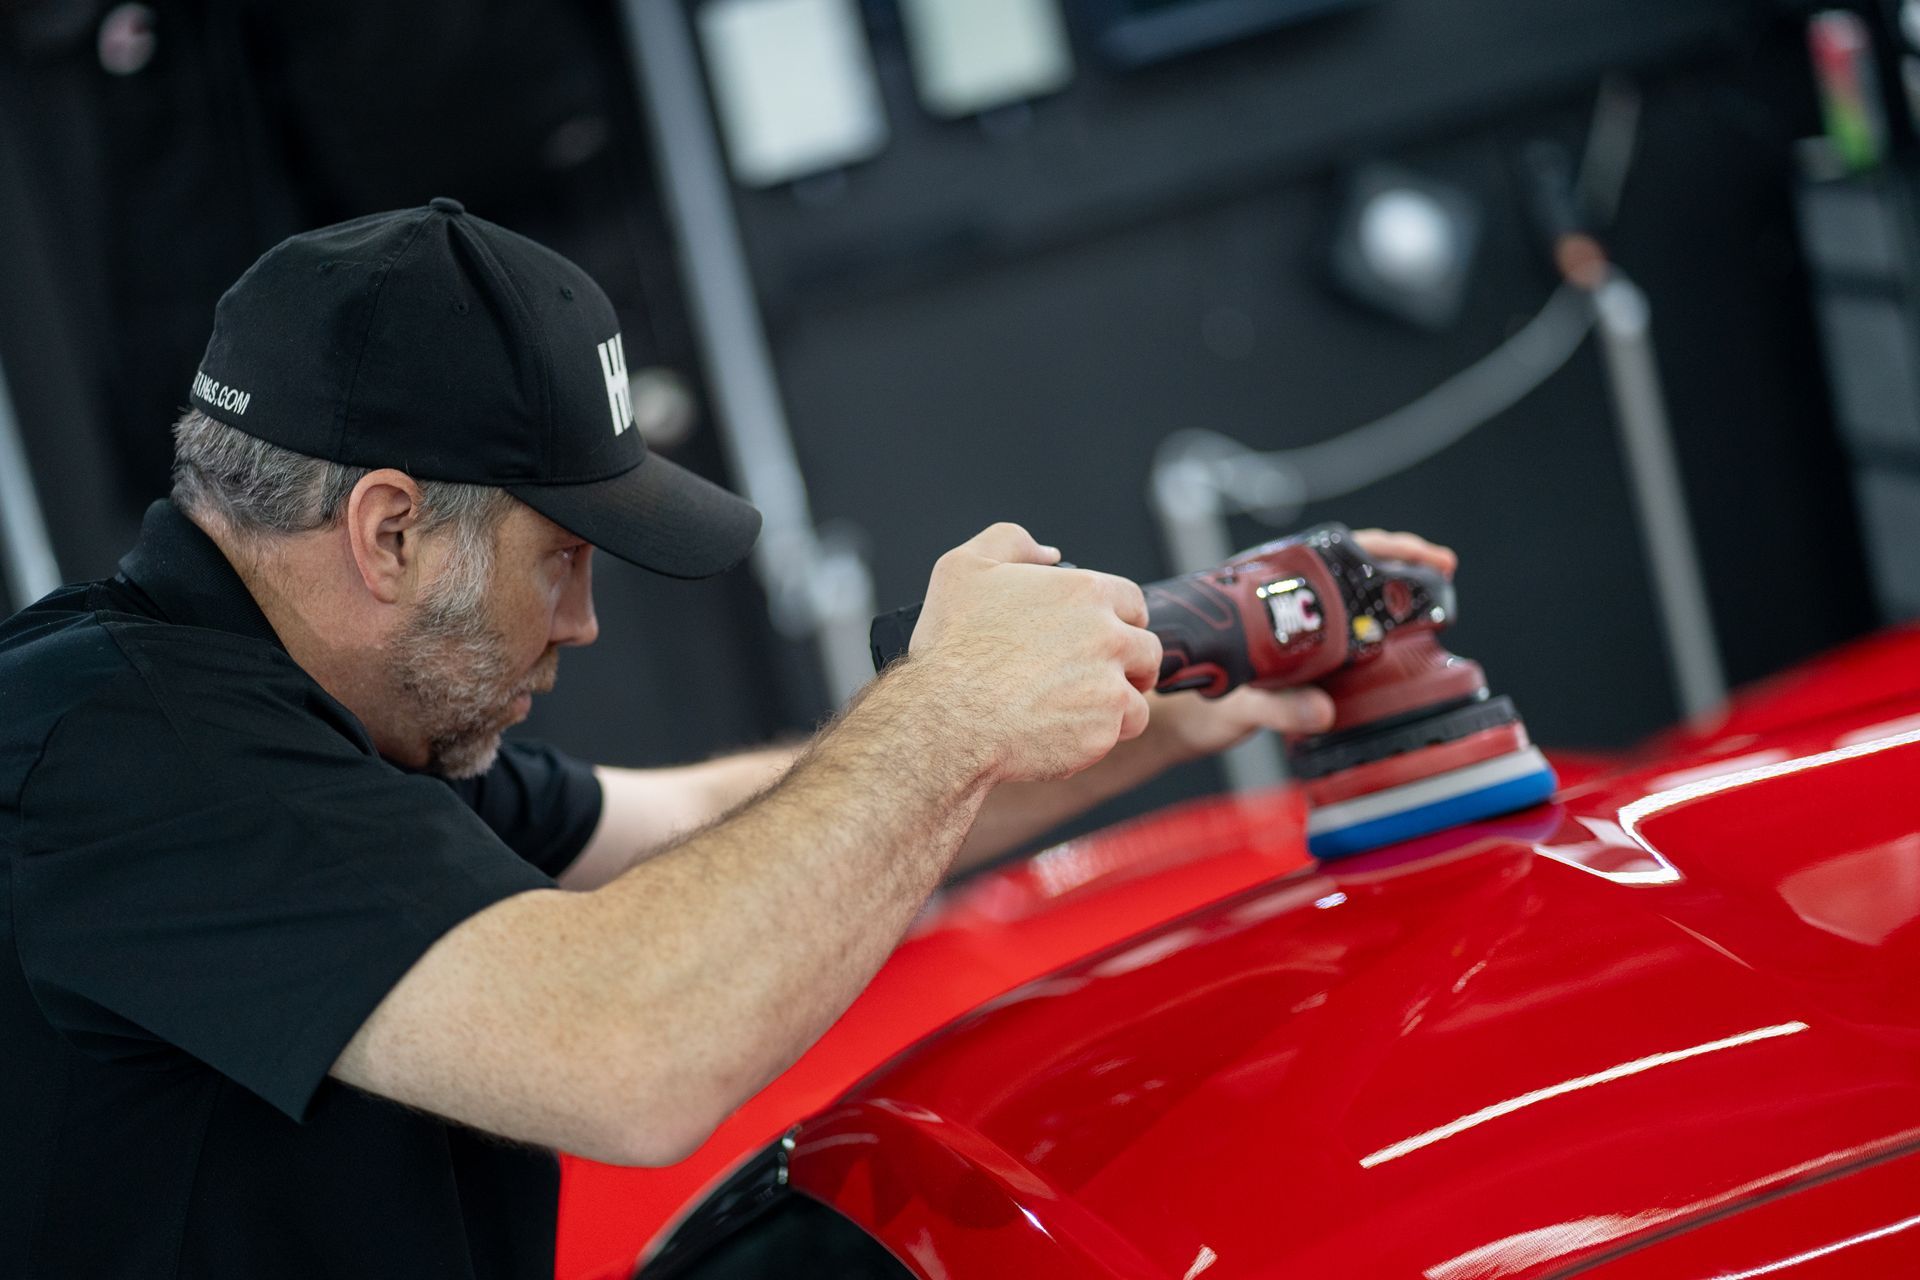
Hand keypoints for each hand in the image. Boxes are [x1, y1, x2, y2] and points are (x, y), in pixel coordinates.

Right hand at [908, 523, 1162, 784]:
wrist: (945, 718)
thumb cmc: (951, 645)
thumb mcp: (964, 567)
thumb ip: (1011, 542)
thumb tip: (1049, 555)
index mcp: (1084, 592)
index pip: (1132, 601)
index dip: (1118, 619)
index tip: (1102, 637)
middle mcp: (1107, 636)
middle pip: (1146, 650)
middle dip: (1129, 664)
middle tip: (1098, 678)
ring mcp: (1110, 685)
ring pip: (1138, 697)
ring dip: (1117, 704)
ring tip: (1079, 711)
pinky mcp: (1104, 730)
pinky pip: (1121, 733)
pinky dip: (1100, 736)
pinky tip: (1066, 733)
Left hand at [1136, 526, 1458, 765]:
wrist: (1179, 723)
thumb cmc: (1197, 704)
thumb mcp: (1240, 705)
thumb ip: (1277, 708)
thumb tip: (1322, 711)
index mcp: (1267, 596)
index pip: (1333, 554)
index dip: (1382, 548)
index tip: (1421, 555)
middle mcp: (1282, 601)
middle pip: (1349, 565)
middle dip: (1398, 561)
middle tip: (1441, 566)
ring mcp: (1293, 624)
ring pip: (1349, 593)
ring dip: (1389, 590)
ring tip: (1432, 592)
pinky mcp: (1300, 652)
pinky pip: (1345, 627)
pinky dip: (1376, 624)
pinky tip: (1400, 634)